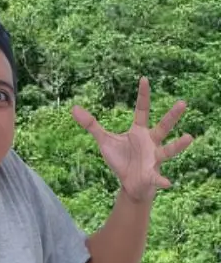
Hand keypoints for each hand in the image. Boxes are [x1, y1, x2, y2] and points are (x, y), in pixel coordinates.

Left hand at [71, 76, 193, 203]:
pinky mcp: (151, 174)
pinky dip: (162, 180)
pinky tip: (168, 183)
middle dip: (172, 116)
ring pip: (168, 150)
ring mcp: (154, 158)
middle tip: (182, 102)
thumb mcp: (104, 140)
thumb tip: (73, 107)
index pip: (142, 110)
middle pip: (163, 127)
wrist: (130, 183)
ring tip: (189, 137)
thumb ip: (91, 125)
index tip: (144, 78)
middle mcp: (151, 142)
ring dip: (178, 145)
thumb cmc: (121, 159)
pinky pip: (158, 177)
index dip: (143, 95)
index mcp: (139, 131)